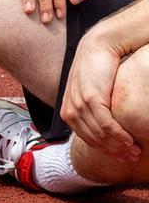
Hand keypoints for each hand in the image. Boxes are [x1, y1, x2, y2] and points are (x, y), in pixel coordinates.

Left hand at [61, 30, 140, 160]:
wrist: (97, 47)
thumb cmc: (95, 69)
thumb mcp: (87, 90)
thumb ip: (88, 108)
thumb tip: (102, 127)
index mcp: (67, 109)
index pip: (85, 138)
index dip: (104, 149)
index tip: (120, 155)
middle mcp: (71, 108)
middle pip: (94, 140)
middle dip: (114, 151)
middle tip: (131, 156)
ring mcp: (80, 104)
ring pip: (101, 135)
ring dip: (120, 146)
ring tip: (135, 150)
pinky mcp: (92, 98)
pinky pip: (107, 125)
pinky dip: (120, 136)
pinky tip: (131, 141)